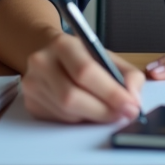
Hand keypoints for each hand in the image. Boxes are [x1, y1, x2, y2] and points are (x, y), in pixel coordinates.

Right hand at [20, 34, 145, 123]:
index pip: (86, 72)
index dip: (110, 92)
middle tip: (124, 114)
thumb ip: (127, 74)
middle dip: (104, 110)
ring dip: (93, 117)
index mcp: (63, 44)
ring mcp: (33, 84)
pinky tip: (89, 111)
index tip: (131, 105)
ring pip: (67, 112)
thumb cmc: (82, 56)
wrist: (49, 52)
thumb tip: (133, 97)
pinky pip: (60, 119)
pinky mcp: (31, 103)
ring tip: (109, 112)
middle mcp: (42, 62)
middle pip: (72, 96)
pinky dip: (80, 119)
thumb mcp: (107, 56)